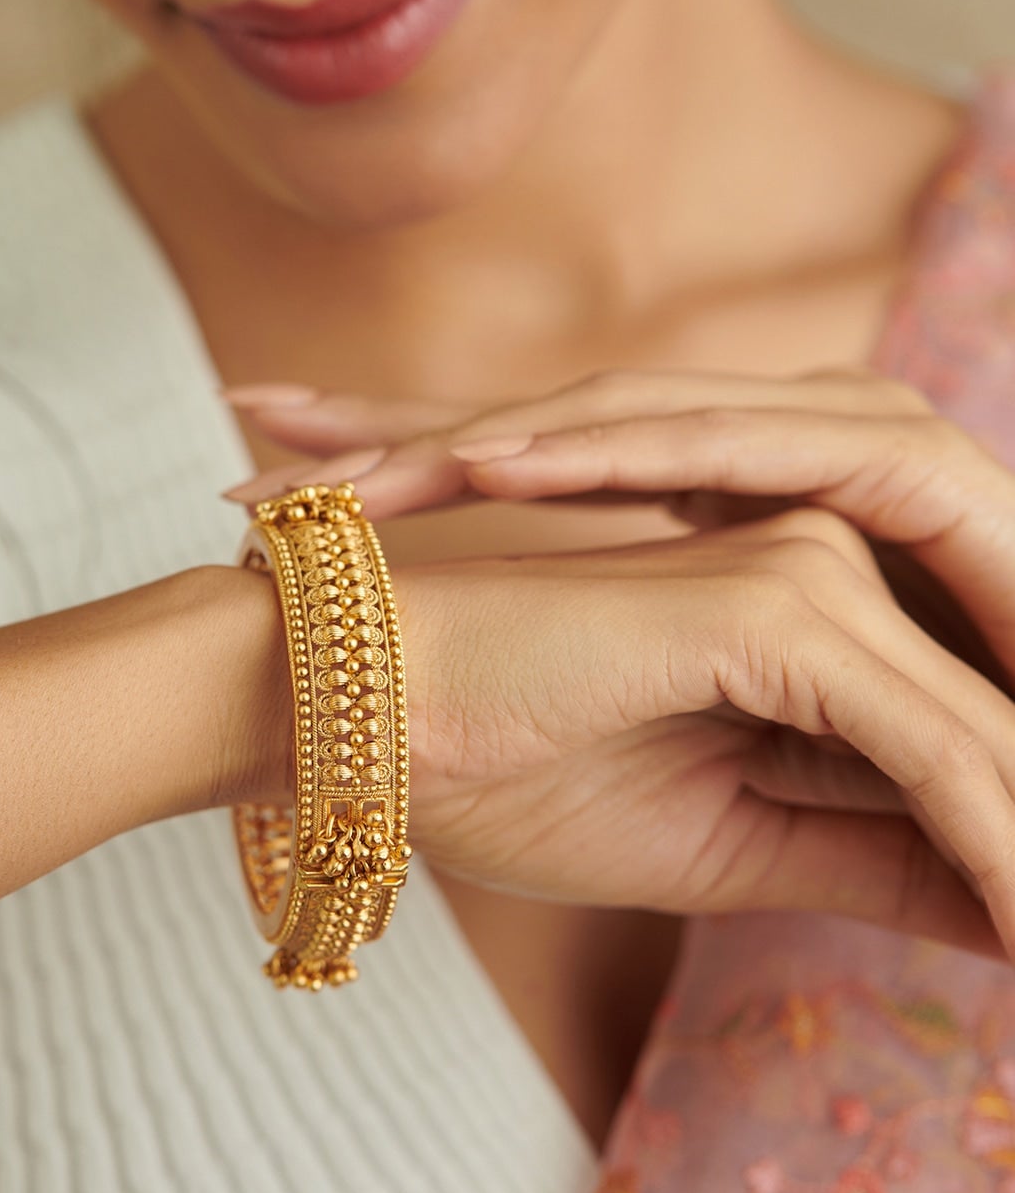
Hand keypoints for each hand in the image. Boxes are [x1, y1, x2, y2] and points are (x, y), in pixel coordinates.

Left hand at [221, 366, 1014, 690]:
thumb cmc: (973, 757)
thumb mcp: (789, 774)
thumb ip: (698, 760)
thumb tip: (563, 759)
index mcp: (724, 516)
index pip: (541, 477)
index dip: (407, 470)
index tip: (271, 485)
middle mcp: (765, 458)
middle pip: (552, 428)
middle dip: (401, 428)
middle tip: (249, 433)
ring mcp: (830, 437)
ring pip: (622, 417)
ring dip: (479, 430)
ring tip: (347, 461)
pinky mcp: (903, 454)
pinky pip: (736, 445)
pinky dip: (621, 448)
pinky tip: (503, 462)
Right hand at [390, 504, 1012, 957]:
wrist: (360, 720)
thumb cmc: (508, 768)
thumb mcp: (731, 842)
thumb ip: (866, 861)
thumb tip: (994, 917)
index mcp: (800, 605)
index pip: (950, 739)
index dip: (1002, 850)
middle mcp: (819, 564)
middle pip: (985, 733)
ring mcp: (802, 570)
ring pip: (979, 741)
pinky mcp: (773, 604)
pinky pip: (927, 748)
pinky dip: (988, 849)